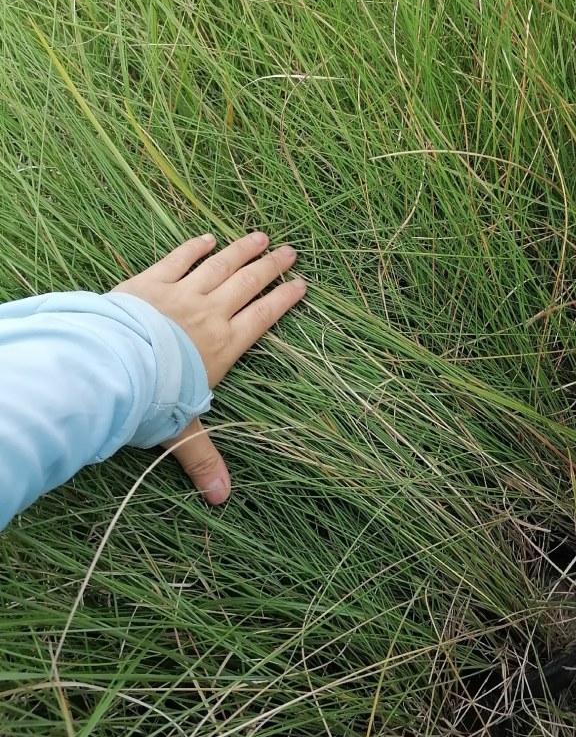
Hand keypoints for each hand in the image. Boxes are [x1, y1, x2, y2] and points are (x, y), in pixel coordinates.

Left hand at [112, 231, 305, 504]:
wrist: (114, 364)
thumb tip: (221, 499)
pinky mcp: (150, 282)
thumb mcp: (182, 433)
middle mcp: (209, 313)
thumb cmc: (152, 400)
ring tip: (261, 237)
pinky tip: (206, 238)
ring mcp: (180, 293)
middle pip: (247, 284)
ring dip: (241, 250)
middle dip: (270, 267)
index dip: (283, 299)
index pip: (262, 317)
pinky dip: (194, 248)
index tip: (300, 285)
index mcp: (224, 345)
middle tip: (290, 251)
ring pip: (219, 265)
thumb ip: (202, 459)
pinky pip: (178, 259)